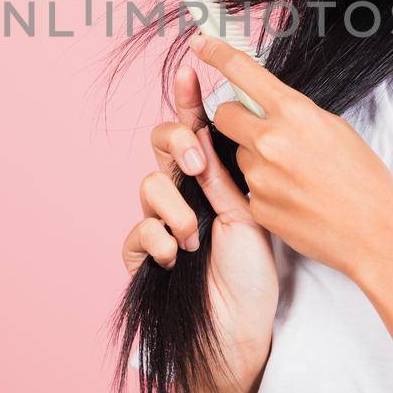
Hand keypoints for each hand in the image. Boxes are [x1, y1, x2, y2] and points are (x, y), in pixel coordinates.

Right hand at [120, 62, 277, 379]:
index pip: (196, 125)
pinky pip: (137, 230)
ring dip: (175, 207)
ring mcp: (162, 221)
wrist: (242, 326)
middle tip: (198, 163)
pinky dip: (157, 240)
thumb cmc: (255, 271)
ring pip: (147, 183)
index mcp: (212, 176)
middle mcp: (184, 191)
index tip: (192, 67)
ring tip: (195, 236)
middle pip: (161, 141)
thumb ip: (232, 169)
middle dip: (177, 143)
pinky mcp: (146, 255)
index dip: (189, 96)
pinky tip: (176, 255)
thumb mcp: (251, 209)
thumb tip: (227, 121)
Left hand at [186, 30, 392, 281]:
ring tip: (295, 175)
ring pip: (239, 154)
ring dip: (256, 158)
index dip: (216, 53)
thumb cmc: (364, 180)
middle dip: (235, 117)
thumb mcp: (336, 129)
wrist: (374, 234)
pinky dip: (265, 189)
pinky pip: (247, 187)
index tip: (200, 43)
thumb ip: (297, 114)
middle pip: (223, 114)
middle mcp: (270, 141)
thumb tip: (272, 108)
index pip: (242, 72)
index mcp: (294, 113)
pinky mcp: (255, 207)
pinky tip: (294, 198)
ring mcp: (259, 176)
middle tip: (260, 129)